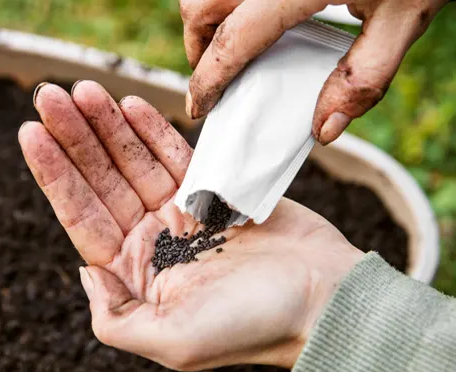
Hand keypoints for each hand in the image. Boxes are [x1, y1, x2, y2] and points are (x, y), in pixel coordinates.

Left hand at [18, 81, 363, 370]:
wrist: (324, 301)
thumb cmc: (253, 328)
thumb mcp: (171, 343)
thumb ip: (114, 318)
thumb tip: (84, 272)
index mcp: (137, 276)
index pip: (84, 219)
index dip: (55, 176)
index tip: (31, 134)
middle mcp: (154, 243)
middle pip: (103, 182)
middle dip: (75, 139)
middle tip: (48, 96)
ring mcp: (183, 215)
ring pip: (134, 162)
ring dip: (107, 125)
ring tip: (81, 90)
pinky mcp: (215, 192)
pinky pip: (176, 155)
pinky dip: (152, 130)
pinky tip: (128, 104)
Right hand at [181, 0, 448, 143]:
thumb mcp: (405, 17)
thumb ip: (363, 76)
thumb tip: (325, 127)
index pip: (231, 42)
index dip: (209, 80)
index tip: (201, 106)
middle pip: (200, 7)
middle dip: (199, 46)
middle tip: (216, 75)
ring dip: (208, 16)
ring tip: (230, 41)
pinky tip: (251, 12)